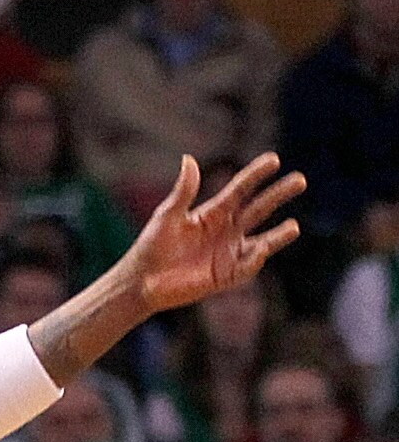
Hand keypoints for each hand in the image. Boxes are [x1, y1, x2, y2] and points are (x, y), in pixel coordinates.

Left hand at [110, 152, 304, 317]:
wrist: (141, 281)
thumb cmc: (152, 246)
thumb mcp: (167, 216)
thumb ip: (183, 191)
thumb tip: (189, 159)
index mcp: (214, 212)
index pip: (241, 189)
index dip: (256, 175)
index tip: (274, 160)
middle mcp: (227, 230)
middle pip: (259, 209)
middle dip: (278, 195)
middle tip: (300, 180)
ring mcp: (229, 252)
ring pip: (262, 240)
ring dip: (278, 235)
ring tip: (294, 227)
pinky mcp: (226, 275)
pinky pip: (246, 267)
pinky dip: (255, 259)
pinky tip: (260, 250)